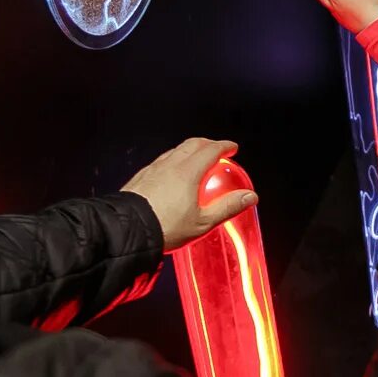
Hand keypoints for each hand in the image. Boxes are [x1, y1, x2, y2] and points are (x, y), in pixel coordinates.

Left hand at [123, 138, 255, 251]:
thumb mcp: (203, 222)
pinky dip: (172, 161)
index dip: (224, 146)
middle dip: (207, 143)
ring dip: (188, 150)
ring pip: (174, 151)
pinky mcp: (140, 178)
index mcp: (188, 172)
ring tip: (195, 160)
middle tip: (216, 149)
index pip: (210, 150)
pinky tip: (170, 174)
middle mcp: (169, 165)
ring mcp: (152, 170)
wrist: (128, 233)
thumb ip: (228, 207)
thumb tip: (249, 197)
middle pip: (191, 144)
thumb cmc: (164, 228)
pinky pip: (160, 162)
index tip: (231, 147)